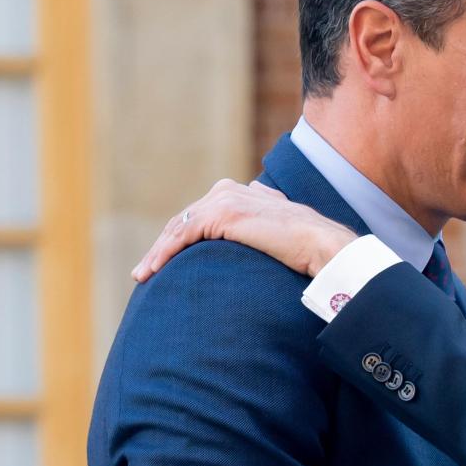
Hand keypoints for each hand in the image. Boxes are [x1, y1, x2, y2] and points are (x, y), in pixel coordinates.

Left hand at [132, 179, 357, 282]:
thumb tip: (258, 204)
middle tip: (145, 271)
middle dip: (162, 246)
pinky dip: (165, 253)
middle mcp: (227, 190)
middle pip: (183, 220)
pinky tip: (154, 270)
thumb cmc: (307, 244)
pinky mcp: (223, 214)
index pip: (198, 215)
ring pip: (178, 227)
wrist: (322, 244)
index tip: (164, 260)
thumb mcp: (279, 225)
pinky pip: (183, 235)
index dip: (178, 237)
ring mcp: (224, 200)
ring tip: (143, 275)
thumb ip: (263, 215)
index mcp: (239, 191)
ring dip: (157, 252)